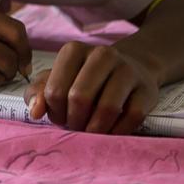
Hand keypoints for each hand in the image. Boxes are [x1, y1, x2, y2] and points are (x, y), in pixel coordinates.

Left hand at [24, 43, 159, 133]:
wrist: (131, 67)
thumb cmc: (84, 77)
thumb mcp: (56, 79)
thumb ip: (38, 93)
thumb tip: (35, 112)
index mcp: (74, 51)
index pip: (55, 91)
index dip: (55, 112)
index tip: (60, 117)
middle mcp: (102, 55)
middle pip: (80, 98)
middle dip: (74, 121)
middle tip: (76, 128)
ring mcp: (128, 70)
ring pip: (107, 108)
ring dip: (96, 129)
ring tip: (91, 132)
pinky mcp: (147, 89)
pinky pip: (132, 117)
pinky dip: (118, 131)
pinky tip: (111, 132)